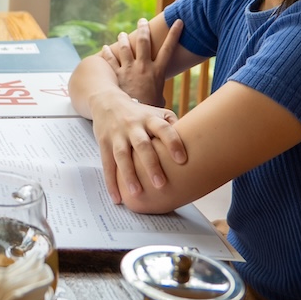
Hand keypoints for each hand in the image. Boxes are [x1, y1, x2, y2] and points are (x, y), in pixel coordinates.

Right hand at [87, 89, 186, 203]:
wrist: (107, 102)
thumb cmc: (139, 114)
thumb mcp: (156, 113)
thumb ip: (173, 127)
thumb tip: (196, 145)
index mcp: (150, 119)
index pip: (163, 129)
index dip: (173, 143)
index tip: (182, 160)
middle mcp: (133, 126)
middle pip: (142, 145)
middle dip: (151, 165)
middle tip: (161, 184)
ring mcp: (117, 134)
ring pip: (122, 156)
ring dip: (129, 175)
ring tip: (137, 193)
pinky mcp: (104, 143)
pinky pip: (107, 164)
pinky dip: (111, 182)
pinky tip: (117, 197)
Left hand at [101, 18, 183, 107]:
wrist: (135, 115)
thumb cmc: (150, 109)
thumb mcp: (160, 100)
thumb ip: (159, 95)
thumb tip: (161, 102)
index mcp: (158, 71)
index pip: (169, 48)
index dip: (174, 34)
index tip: (178, 21)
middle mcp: (143, 66)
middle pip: (144, 42)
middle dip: (143, 29)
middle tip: (142, 20)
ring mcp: (129, 69)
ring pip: (125, 47)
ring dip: (123, 39)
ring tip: (121, 33)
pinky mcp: (117, 74)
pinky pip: (110, 60)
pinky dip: (107, 53)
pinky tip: (105, 48)